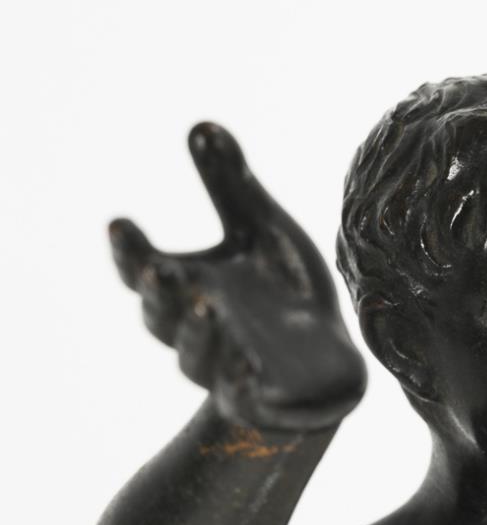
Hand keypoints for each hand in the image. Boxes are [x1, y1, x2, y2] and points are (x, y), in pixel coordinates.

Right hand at [109, 122, 366, 430]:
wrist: (327, 359)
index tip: (121, 224)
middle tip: (161, 271)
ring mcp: (223, 368)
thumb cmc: (285, 291)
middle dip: (160, 294)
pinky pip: (240, 399)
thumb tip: (203, 125)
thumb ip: (232, 187)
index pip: (142, 269)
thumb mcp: (264, 232)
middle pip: (160, 317)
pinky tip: (246, 368)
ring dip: (197, 334)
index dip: (128, 251)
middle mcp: (196, 329)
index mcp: (188, 285)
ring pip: (194, 358)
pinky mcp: (256, 399)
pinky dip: (238, 385)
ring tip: (209, 307)